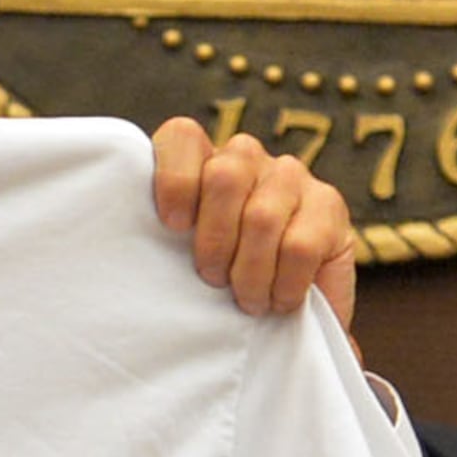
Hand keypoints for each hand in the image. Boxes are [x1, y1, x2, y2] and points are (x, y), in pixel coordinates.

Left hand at [148, 116, 358, 341]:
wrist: (292, 318)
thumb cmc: (225, 289)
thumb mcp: (184, 265)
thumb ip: (161, 245)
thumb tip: (127, 253)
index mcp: (202, 163)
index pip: (183, 137)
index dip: (175, 179)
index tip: (173, 227)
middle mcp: (247, 159)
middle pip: (223, 177)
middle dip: (214, 241)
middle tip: (214, 281)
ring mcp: (291, 176)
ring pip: (261, 217)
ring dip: (250, 273)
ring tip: (248, 301)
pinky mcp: (330, 205)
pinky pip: (299, 245)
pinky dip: (285, 284)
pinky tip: (280, 301)